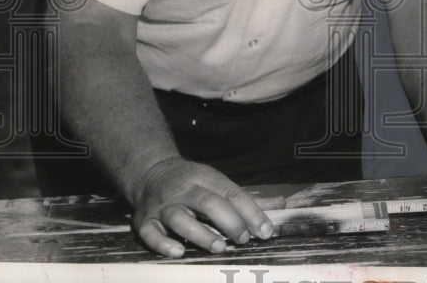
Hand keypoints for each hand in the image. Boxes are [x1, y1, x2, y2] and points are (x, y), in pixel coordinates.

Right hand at [131, 156, 279, 256]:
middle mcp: (183, 191)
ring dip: (200, 234)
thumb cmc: (192, 182)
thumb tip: (282, 204)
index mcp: (204, 178)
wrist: (150, 173)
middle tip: (243, 239)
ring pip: (180, 218)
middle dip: (228, 221)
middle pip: (207, 202)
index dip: (251, 212)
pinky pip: (151, 234)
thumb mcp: (217, 181)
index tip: (266, 231)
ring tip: (219, 247)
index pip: (231, 193)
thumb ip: (245, 198)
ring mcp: (162, 206)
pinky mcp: (144, 221)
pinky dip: (163, 244)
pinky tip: (179, 252)